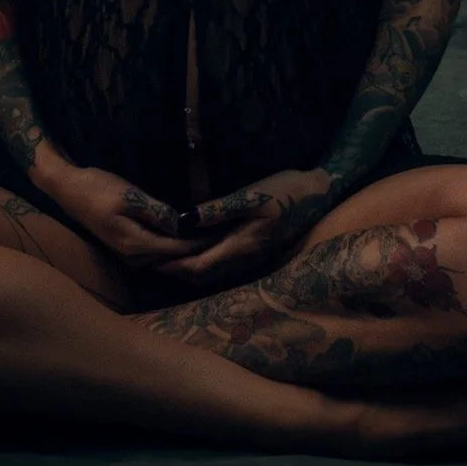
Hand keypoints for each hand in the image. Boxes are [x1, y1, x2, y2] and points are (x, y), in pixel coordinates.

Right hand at [48, 163, 214, 269]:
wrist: (70, 190)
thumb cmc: (99, 188)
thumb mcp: (131, 197)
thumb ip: (158, 213)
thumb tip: (184, 226)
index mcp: (135, 244)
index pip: (177, 249)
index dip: (201, 242)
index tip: (223, 233)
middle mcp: (134, 257)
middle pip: (173, 257)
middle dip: (197, 248)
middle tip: (223, 235)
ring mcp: (128, 255)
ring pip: (165, 257)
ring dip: (185, 249)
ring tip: (209, 235)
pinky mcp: (126, 247)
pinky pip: (155, 253)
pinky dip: (172, 247)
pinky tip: (184, 236)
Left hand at [150, 167, 338, 291]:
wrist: (317, 194)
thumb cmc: (284, 189)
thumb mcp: (252, 195)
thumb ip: (219, 210)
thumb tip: (186, 220)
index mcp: (242, 245)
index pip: (199, 266)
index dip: (174, 265)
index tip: (150, 260)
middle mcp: (246, 259)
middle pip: (203, 275)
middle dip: (175, 270)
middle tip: (149, 262)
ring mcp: (252, 259)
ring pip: (212, 274)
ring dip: (188, 269)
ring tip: (165, 258)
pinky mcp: (255, 253)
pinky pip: (222, 267)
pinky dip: (203, 263)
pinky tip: (194, 251)